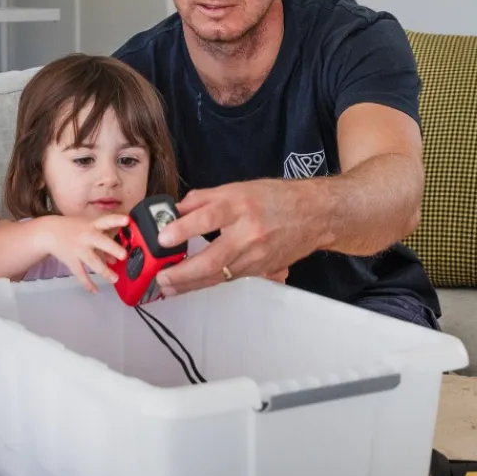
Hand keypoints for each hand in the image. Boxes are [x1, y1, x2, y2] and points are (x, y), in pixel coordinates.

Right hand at [35, 214, 128, 293]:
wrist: (48, 233)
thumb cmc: (72, 229)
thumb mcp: (86, 229)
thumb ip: (102, 243)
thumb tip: (115, 260)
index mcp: (91, 226)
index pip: (105, 221)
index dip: (116, 220)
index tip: (127, 220)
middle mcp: (86, 237)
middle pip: (100, 242)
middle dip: (112, 248)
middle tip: (123, 255)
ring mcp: (78, 250)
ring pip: (93, 261)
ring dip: (104, 271)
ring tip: (115, 278)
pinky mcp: (71, 261)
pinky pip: (80, 274)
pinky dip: (87, 283)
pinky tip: (95, 290)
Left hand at [155, 180, 315, 296]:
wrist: (316, 215)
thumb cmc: (276, 198)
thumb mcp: (237, 188)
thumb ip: (203, 199)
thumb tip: (174, 211)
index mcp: (240, 206)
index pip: (208, 218)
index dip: (183, 228)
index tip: (162, 237)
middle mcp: (249, 233)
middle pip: (213, 258)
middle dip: (183, 272)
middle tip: (160, 277)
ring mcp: (257, 256)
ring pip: (220, 275)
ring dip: (191, 284)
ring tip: (167, 287)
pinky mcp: (261, 270)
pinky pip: (230, 278)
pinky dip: (208, 282)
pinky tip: (190, 285)